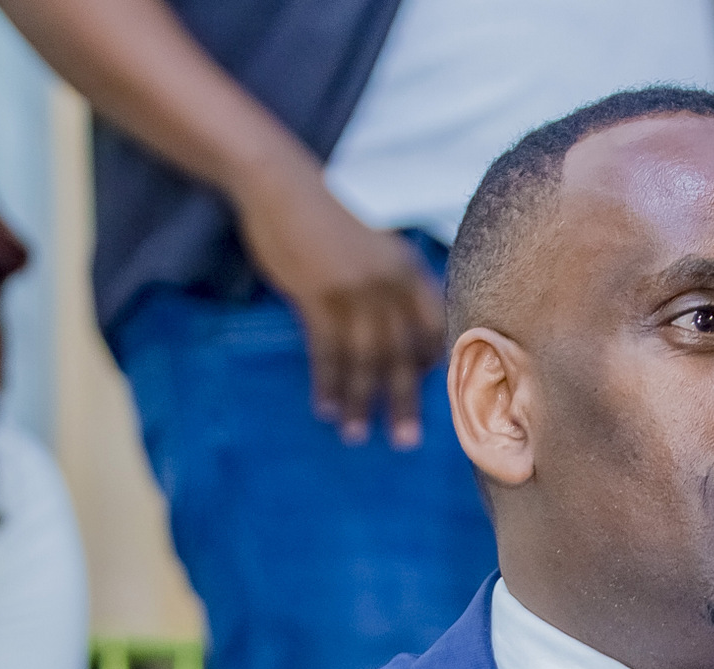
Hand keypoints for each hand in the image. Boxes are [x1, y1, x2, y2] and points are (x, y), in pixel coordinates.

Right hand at [230, 152, 446, 446]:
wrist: (279, 182)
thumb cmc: (326, 218)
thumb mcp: (373, 245)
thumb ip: (390, 285)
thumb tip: (394, 337)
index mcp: (409, 268)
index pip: (434, 328)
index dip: (431, 366)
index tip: (422, 393)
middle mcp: (389, 282)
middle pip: (402, 353)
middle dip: (403, 401)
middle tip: (405, 441)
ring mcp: (354, 289)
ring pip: (364, 359)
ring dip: (359, 401)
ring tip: (356, 435)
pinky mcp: (318, 294)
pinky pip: (327, 352)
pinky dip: (327, 383)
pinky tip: (326, 408)